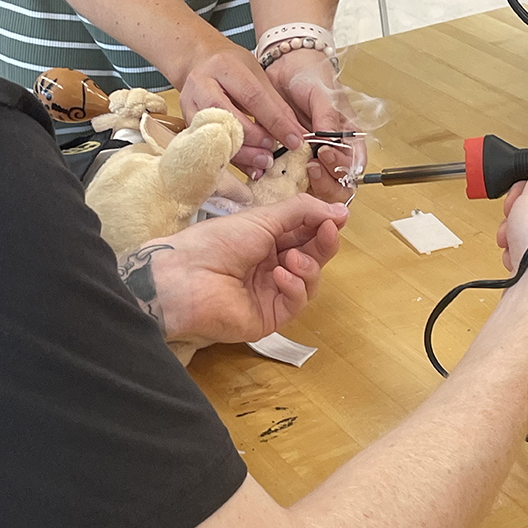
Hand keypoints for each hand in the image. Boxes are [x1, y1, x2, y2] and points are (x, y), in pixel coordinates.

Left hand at [144, 194, 347, 343]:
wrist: (187, 276)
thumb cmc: (217, 241)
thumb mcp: (262, 218)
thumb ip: (302, 212)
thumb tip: (340, 211)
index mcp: (267, 241)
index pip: (305, 233)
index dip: (322, 225)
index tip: (338, 217)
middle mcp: (271, 266)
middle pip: (312, 257)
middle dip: (323, 244)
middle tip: (328, 232)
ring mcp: (271, 293)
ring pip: (309, 282)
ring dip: (308, 266)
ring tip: (290, 258)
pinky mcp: (270, 317)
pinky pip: (296, 303)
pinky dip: (295, 287)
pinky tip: (281, 275)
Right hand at [178, 44, 305, 174]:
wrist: (199, 62)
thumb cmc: (231, 68)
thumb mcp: (256, 75)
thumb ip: (276, 105)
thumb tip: (297, 134)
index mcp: (224, 66)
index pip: (253, 97)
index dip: (275, 121)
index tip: (294, 140)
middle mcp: (201, 84)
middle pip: (228, 117)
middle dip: (255, 138)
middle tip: (273, 150)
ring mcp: (189, 105)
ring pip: (215, 136)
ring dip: (244, 154)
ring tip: (264, 161)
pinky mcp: (187, 124)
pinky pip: (210, 147)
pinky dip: (233, 160)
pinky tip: (250, 168)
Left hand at [266, 49, 366, 202]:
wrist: (285, 66)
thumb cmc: (312, 76)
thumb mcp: (323, 94)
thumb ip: (328, 118)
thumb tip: (330, 142)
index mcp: (348, 138)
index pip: (354, 166)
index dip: (343, 168)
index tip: (325, 154)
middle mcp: (332, 152)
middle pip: (338, 185)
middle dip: (326, 182)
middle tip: (310, 166)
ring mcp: (311, 158)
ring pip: (315, 187)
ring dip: (306, 185)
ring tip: (294, 168)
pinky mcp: (290, 159)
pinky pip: (289, 178)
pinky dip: (283, 180)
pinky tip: (274, 171)